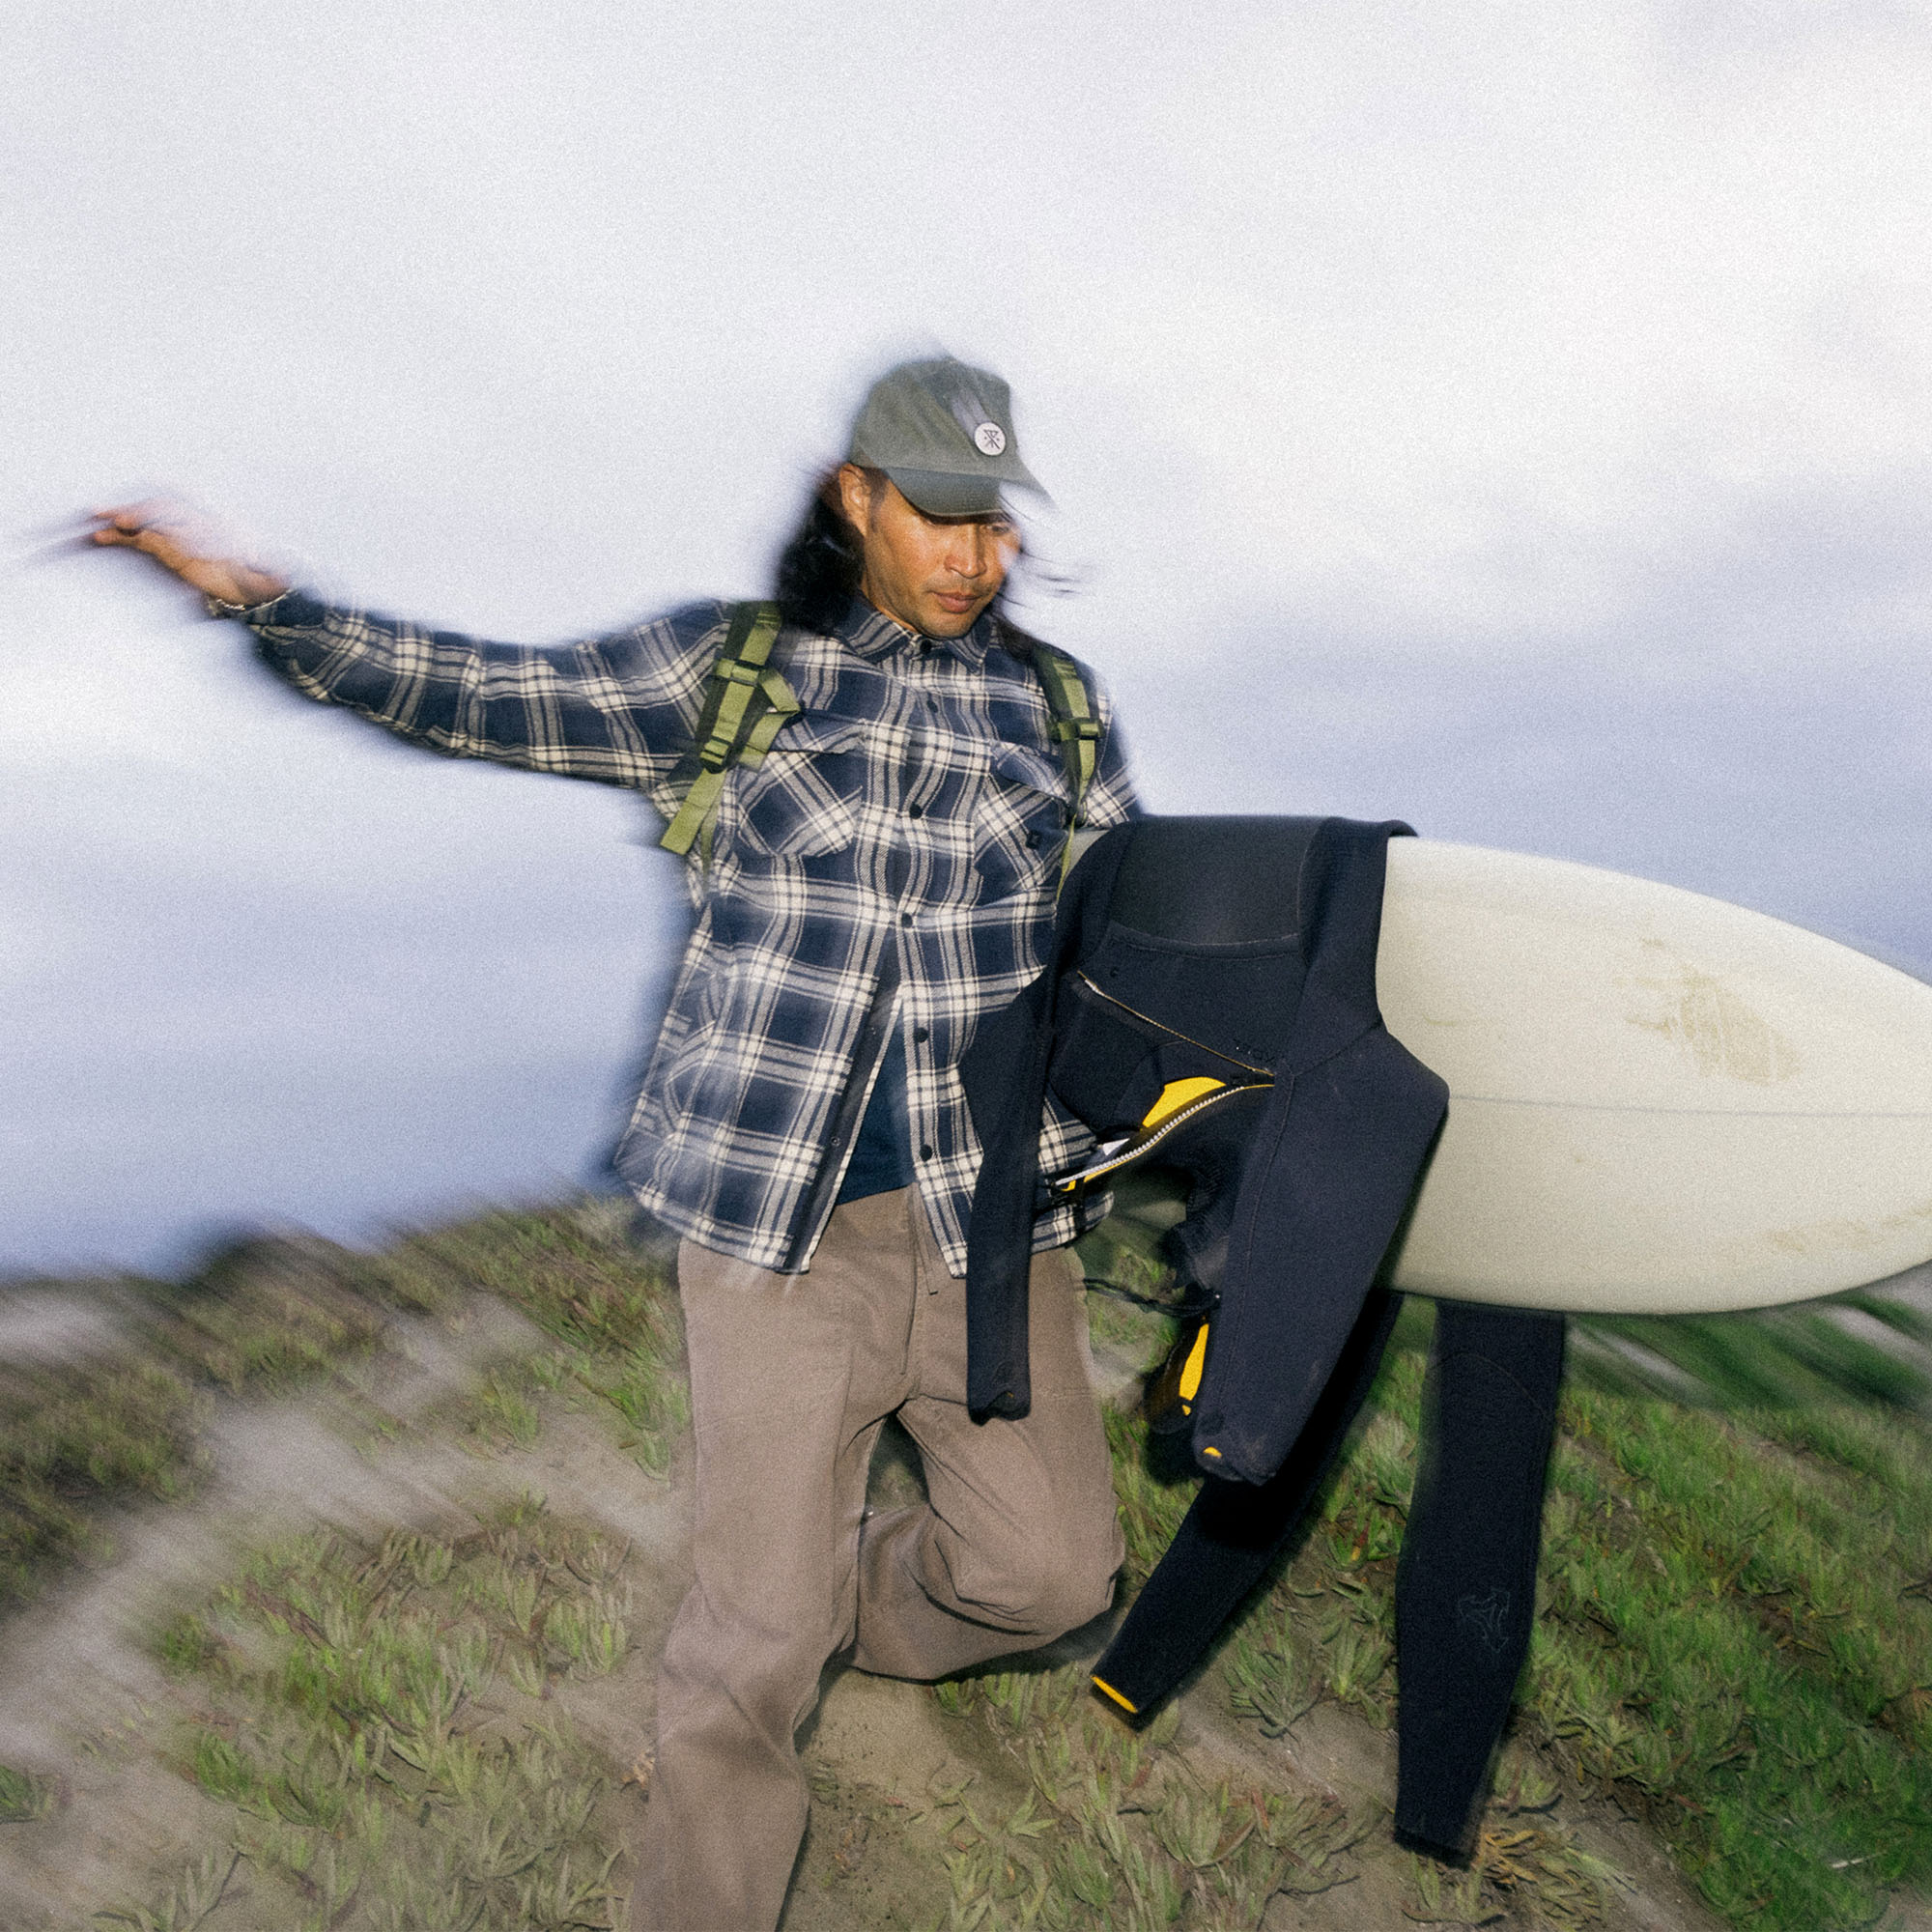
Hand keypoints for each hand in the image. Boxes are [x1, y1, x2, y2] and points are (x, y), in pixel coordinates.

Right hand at [87, 500, 289, 607]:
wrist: (262, 583)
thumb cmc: (263, 573)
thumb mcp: (268, 570)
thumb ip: (265, 566)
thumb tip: (272, 565)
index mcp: (217, 522)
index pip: (183, 512)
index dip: (165, 515)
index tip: (148, 523)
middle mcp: (195, 522)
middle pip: (160, 509)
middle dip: (138, 511)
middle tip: (114, 518)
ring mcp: (180, 533)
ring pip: (146, 521)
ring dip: (123, 519)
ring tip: (97, 519)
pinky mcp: (169, 548)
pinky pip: (141, 538)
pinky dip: (122, 536)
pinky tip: (102, 537)